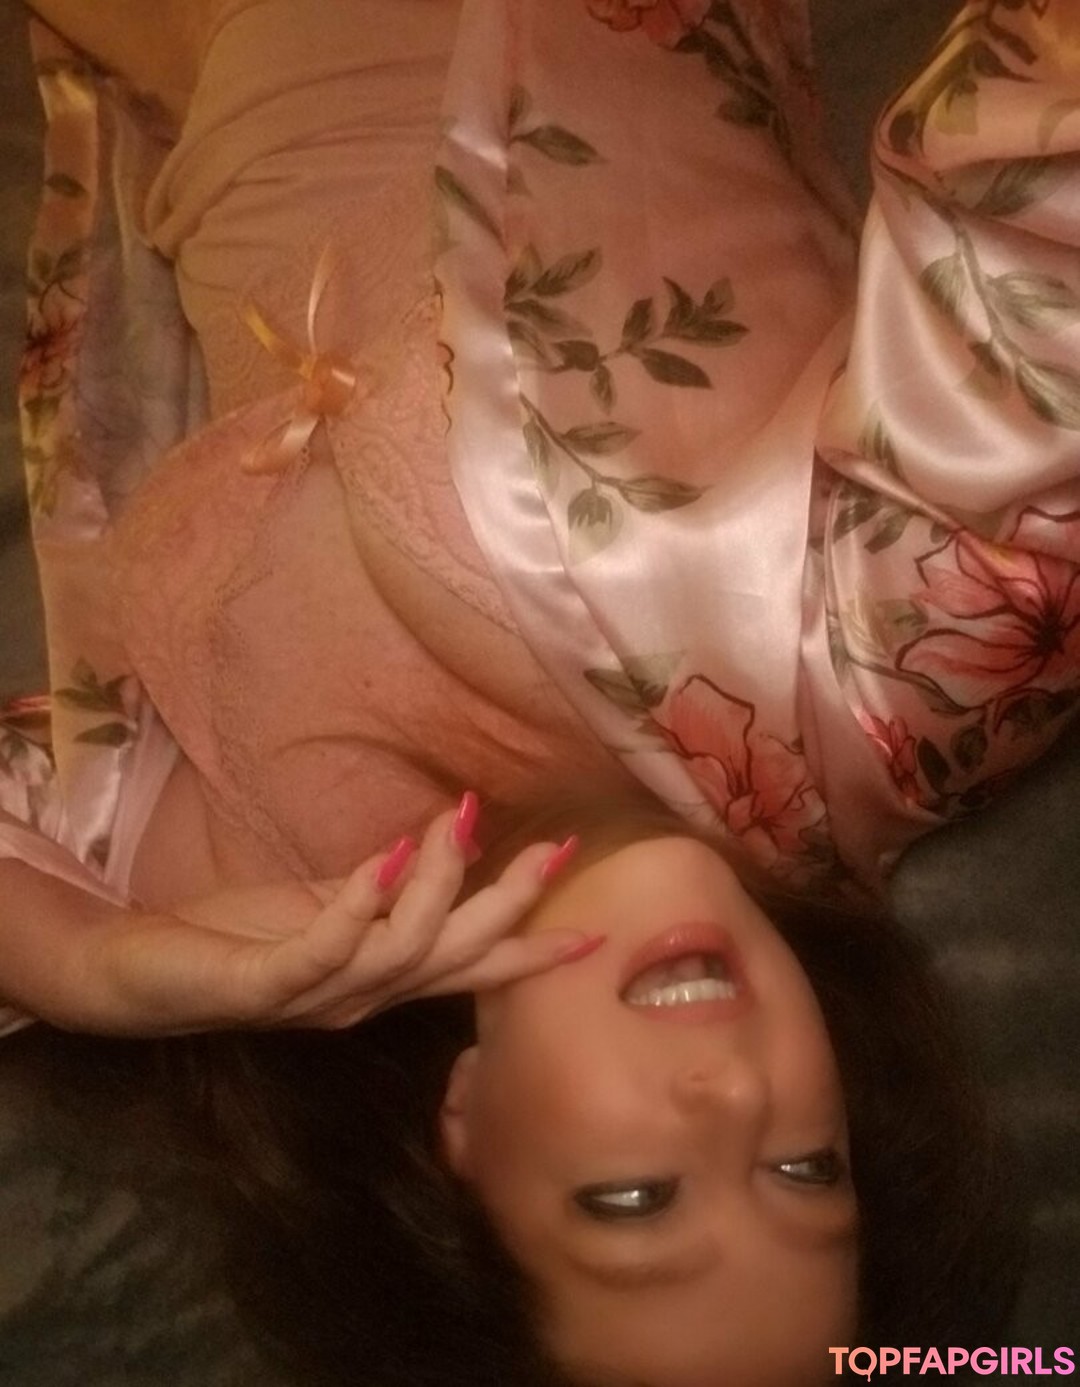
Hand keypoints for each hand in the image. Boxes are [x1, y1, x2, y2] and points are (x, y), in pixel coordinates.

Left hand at [80, 801, 589, 1034]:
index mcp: (380, 977)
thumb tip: (448, 847)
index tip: (595, 929)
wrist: (133, 976)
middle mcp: (363, 997)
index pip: (470, 965)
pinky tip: (382, 861)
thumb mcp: (324, 906)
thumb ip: (382, 892)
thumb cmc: (234, 941)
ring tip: (457, 822)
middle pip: (455, 956)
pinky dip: (359, 906)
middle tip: (555, 850)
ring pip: (404, 950)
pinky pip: (326, 951)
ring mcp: (318, 997)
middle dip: (510, 905)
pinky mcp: (266, 987)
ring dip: (437, 884)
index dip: (530, 950)